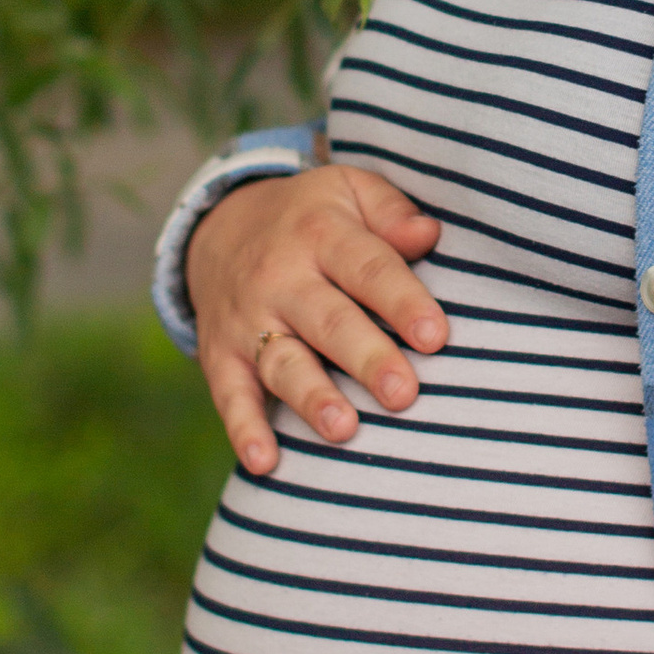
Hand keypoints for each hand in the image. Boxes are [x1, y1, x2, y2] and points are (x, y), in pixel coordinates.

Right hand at [186, 163, 446, 476]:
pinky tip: (265, 462)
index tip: (435, 336)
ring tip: (344, 428)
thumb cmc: (311, 216)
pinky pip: (230, 395)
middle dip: (366, 358)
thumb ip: (390, 212)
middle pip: (328, 321)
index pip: (368, 268)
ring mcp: (247, 320)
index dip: (401, 301)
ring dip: (311, 398)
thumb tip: (429, 234)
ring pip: (283, 363)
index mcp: (321, 233)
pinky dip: (244, 430)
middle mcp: (280, 278)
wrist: (218, 227)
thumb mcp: (349, 191)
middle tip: (403, 394)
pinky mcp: (220, 356)